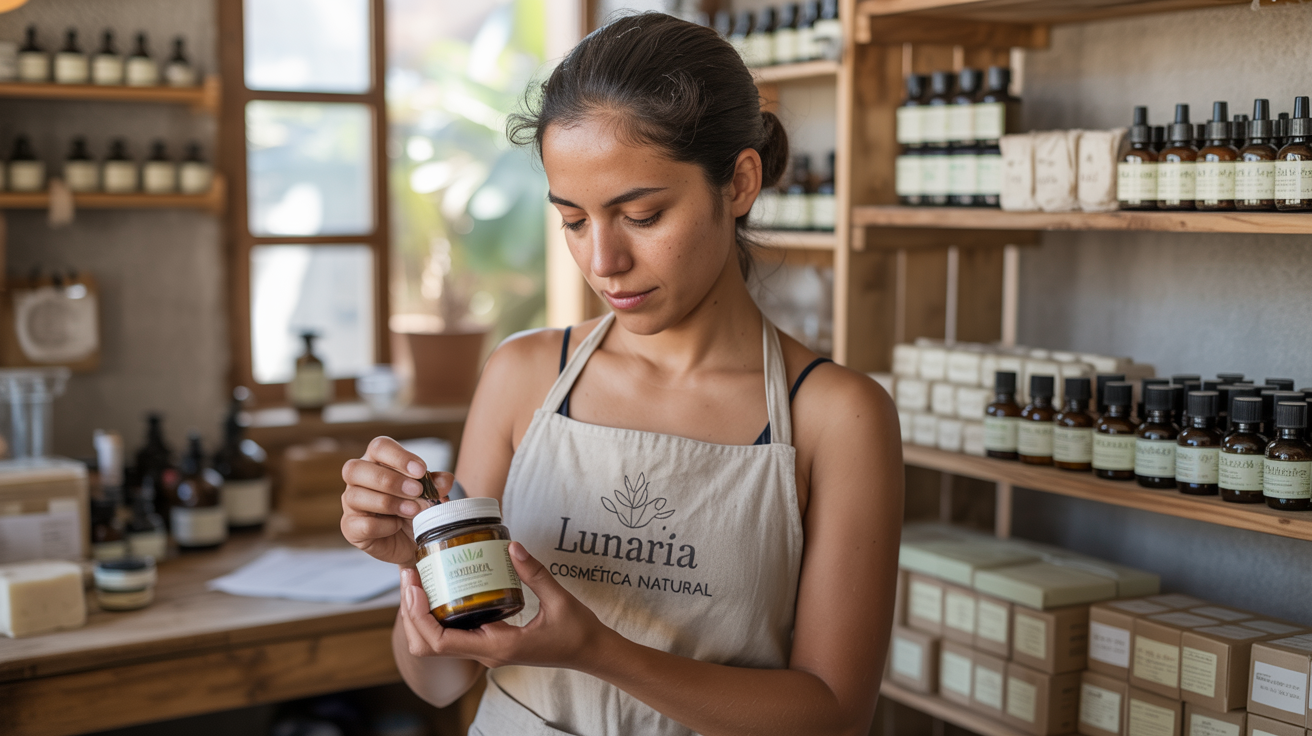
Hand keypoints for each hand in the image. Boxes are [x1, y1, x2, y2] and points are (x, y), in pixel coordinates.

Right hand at [341, 436, 453, 564]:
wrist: (413, 541)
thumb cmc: (416, 508)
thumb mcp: (429, 493)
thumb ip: (436, 484)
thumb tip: (444, 481)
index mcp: (377, 462)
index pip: (378, 447)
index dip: (398, 456)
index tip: (420, 470)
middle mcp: (358, 480)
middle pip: (355, 468)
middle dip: (390, 480)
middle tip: (417, 491)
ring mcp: (350, 504)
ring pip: (355, 496)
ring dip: (389, 503)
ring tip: (413, 511)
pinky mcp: (351, 528)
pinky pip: (362, 524)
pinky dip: (384, 526)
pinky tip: (397, 526)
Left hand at [398, 542, 610, 670]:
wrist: (590, 653)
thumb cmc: (577, 632)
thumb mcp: (560, 599)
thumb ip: (535, 573)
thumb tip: (511, 545)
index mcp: (497, 646)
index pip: (440, 641)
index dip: (418, 615)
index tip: (414, 585)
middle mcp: (485, 653)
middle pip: (427, 644)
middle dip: (410, 612)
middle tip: (410, 575)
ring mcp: (485, 650)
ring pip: (435, 642)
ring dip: (419, 615)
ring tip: (417, 580)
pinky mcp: (489, 642)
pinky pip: (452, 634)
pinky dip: (436, 614)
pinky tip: (439, 588)